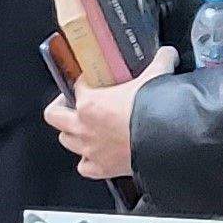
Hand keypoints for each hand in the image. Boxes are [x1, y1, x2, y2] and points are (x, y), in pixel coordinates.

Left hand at [44, 46, 173, 181]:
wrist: (168, 143)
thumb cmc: (154, 113)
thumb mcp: (157, 77)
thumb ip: (160, 61)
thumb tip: (168, 54)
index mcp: (90, 103)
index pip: (78, 86)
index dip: (85, 81)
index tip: (93, 80)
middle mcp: (84, 127)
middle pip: (55, 115)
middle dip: (61, 106)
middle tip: (72, 101)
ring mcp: (91, 149)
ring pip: (66, 140)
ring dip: (72, 132)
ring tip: (83, 126)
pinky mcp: (102, 168)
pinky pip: (84, 167)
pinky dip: (87, 160)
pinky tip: (96, 153)